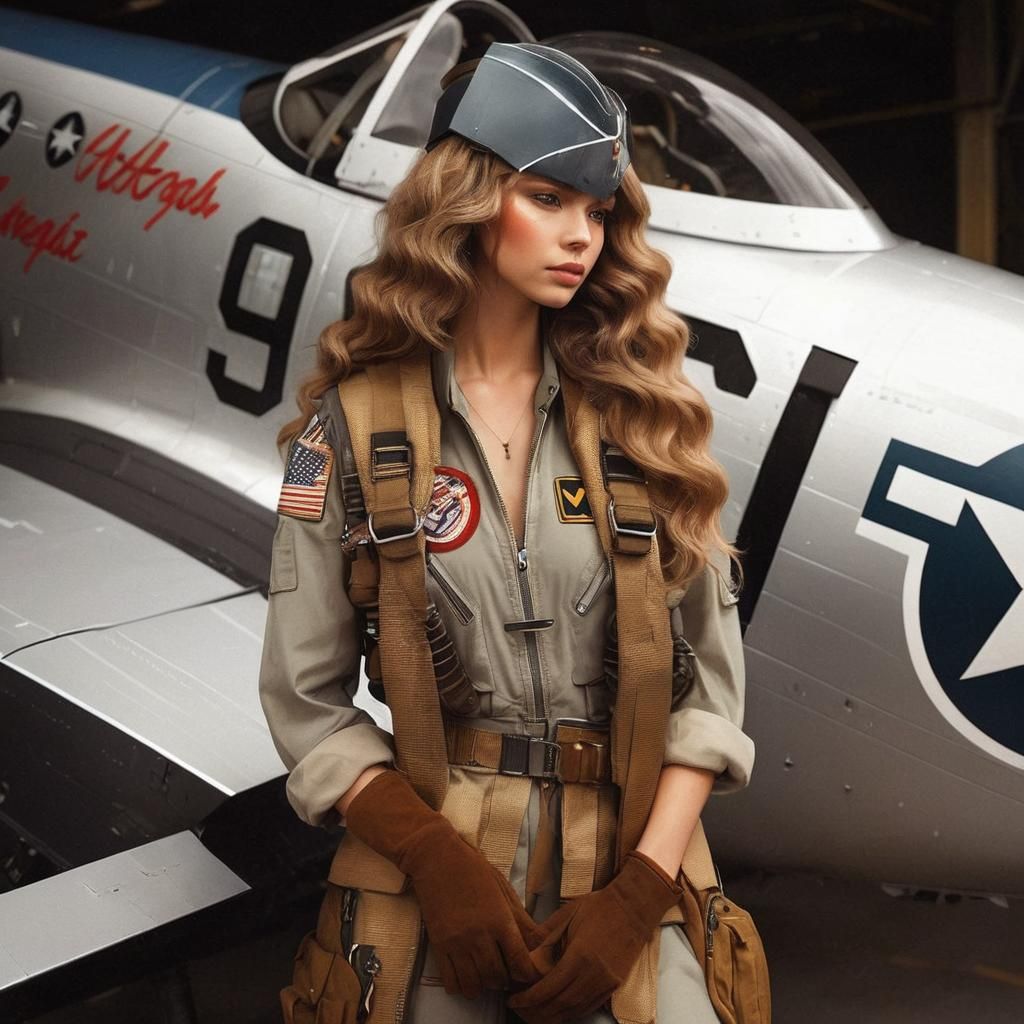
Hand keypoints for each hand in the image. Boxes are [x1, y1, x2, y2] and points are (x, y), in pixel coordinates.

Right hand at [343, 769, 543, 997]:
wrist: (436, 858)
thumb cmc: (473, 869)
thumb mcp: (503, 889)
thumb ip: (520, 919)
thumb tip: (540, 943)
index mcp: (500, 920)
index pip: (520, 963)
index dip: (527, 974)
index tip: (526, 973)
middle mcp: (480, 936)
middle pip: (497, 978)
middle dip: (505, 980)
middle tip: (506, 973)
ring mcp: (457, 943)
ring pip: (474, 985)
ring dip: (483, 986)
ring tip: (486, 975)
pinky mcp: (438, 947)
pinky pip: (451, 982)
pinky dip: (461, 987)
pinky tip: (466, 975)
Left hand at [507, 850, 682, 1022]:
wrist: (634, 907)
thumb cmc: (599, 907)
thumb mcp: (567, 914)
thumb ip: (545, 935)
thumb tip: (523, 951)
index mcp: (580, 956)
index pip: (549, 988)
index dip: (529, 999)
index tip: (513, 1000)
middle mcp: (594, 975)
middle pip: (560, 1005)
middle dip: (536, 1013)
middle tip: (518, 1010)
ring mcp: (606, 983)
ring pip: (574, 1011)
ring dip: (551, 1017)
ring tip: (533, 1014)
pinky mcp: (614, 986)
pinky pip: (588, 1007)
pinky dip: (570, 1013)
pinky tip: (557, 1011)